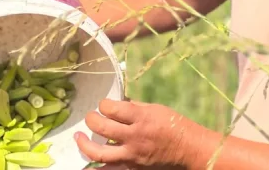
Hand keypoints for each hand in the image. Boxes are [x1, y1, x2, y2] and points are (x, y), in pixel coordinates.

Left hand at [74, 99, 203, 168]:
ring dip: (84, 144)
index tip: (104, 105)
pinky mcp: (132, 168)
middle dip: (91, 120)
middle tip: (90, 118)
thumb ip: (133, 107)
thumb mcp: (155, 109)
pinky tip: (83, 167)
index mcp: (141, 118)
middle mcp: (135, 137)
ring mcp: (132, 155)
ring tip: (79, 137)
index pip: (111, 108)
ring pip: (99, 152)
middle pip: (102, 128)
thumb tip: (116, 105)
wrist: (189, 150)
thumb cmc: (174, 126)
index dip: (103, 104)